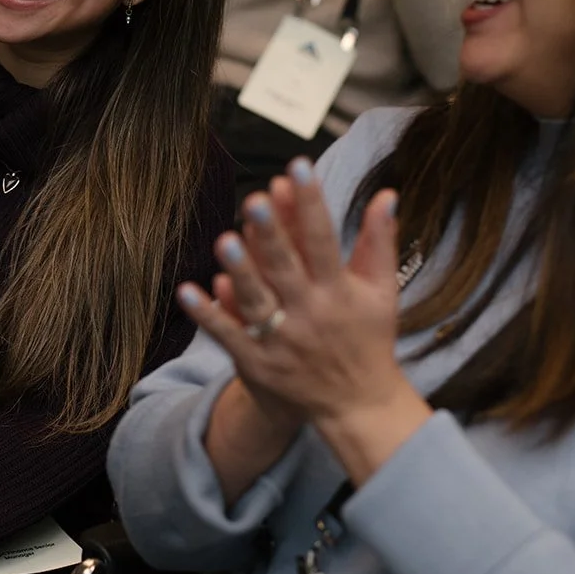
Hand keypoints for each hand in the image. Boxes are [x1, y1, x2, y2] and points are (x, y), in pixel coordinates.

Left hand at [179, 165, 428, 481]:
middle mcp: (310, 314)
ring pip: (257, 301)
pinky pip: (230, 335)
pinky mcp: (258, 362)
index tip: (299, 167)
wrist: (358, 406)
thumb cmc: (368, 339)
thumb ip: (380, 241)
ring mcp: (282, 340)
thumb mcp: (382, 291)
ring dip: (240, 271)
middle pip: (286, 267)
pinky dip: (209, 315)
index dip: (311, 204)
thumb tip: (387, 193)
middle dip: (271, 233)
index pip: (324, 240)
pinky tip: (187, 290)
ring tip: (223, 238)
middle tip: (253, 197)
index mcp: (340, 292)